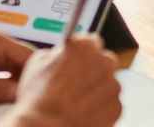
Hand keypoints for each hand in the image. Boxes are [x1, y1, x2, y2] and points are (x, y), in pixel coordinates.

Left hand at [0, 30, 34, 101]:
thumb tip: (20, 95)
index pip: (30, 56)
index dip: (38, 75)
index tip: (42, 92)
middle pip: (24, 61)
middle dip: (30, 78)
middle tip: (33, 97)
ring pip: (14, 66)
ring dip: (19, 81)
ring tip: (22, 97)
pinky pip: (3, 69)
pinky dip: (7, 81)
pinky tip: (7, 94)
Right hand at [5, 35, 120, 126]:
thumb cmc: (39, 98)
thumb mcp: (36, 63)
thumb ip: (55, 53)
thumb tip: (60, 54)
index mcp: (85, 46)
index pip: (90, 41)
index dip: (81, 54)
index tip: (75, 62)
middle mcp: (104, 62)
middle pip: (103, 61)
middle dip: (92, 70)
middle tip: (74, 84)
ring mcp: (114, 85)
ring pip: (107, 83)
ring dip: (96, 89)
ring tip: (76, 102)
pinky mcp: (117, 106)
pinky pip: (110, 102)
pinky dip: (100, 107)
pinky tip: (83, 112)